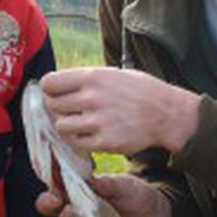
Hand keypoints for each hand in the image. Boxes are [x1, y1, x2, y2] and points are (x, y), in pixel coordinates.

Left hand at [39, 67, 200, 154]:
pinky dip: (79, 139)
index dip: (50, 89)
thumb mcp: (113, 74)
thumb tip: (56, 87)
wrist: (166, 114)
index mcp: (92, 77)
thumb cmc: (140, 91)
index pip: (50, 83)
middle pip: (51, 105)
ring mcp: (97, 122)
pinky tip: (90, 134)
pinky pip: (76, 143)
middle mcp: (92, 98)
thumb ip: (85, 80)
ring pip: (60, 126)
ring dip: (67, 125)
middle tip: (69, 110)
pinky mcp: (104, 142)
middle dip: (57, 108)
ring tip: (80, 123)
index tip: (56, 94)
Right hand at [46, 173, 172, 216]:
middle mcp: (75, 206)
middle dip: (48, 202)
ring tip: (72, 213)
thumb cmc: (134, 195)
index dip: (52, 181)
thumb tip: (87, 179)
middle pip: (50, 206)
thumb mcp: (120, 184)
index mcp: (79, 188)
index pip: (57, 183)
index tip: (53, 177)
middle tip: (55, 199)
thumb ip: (103, 183)